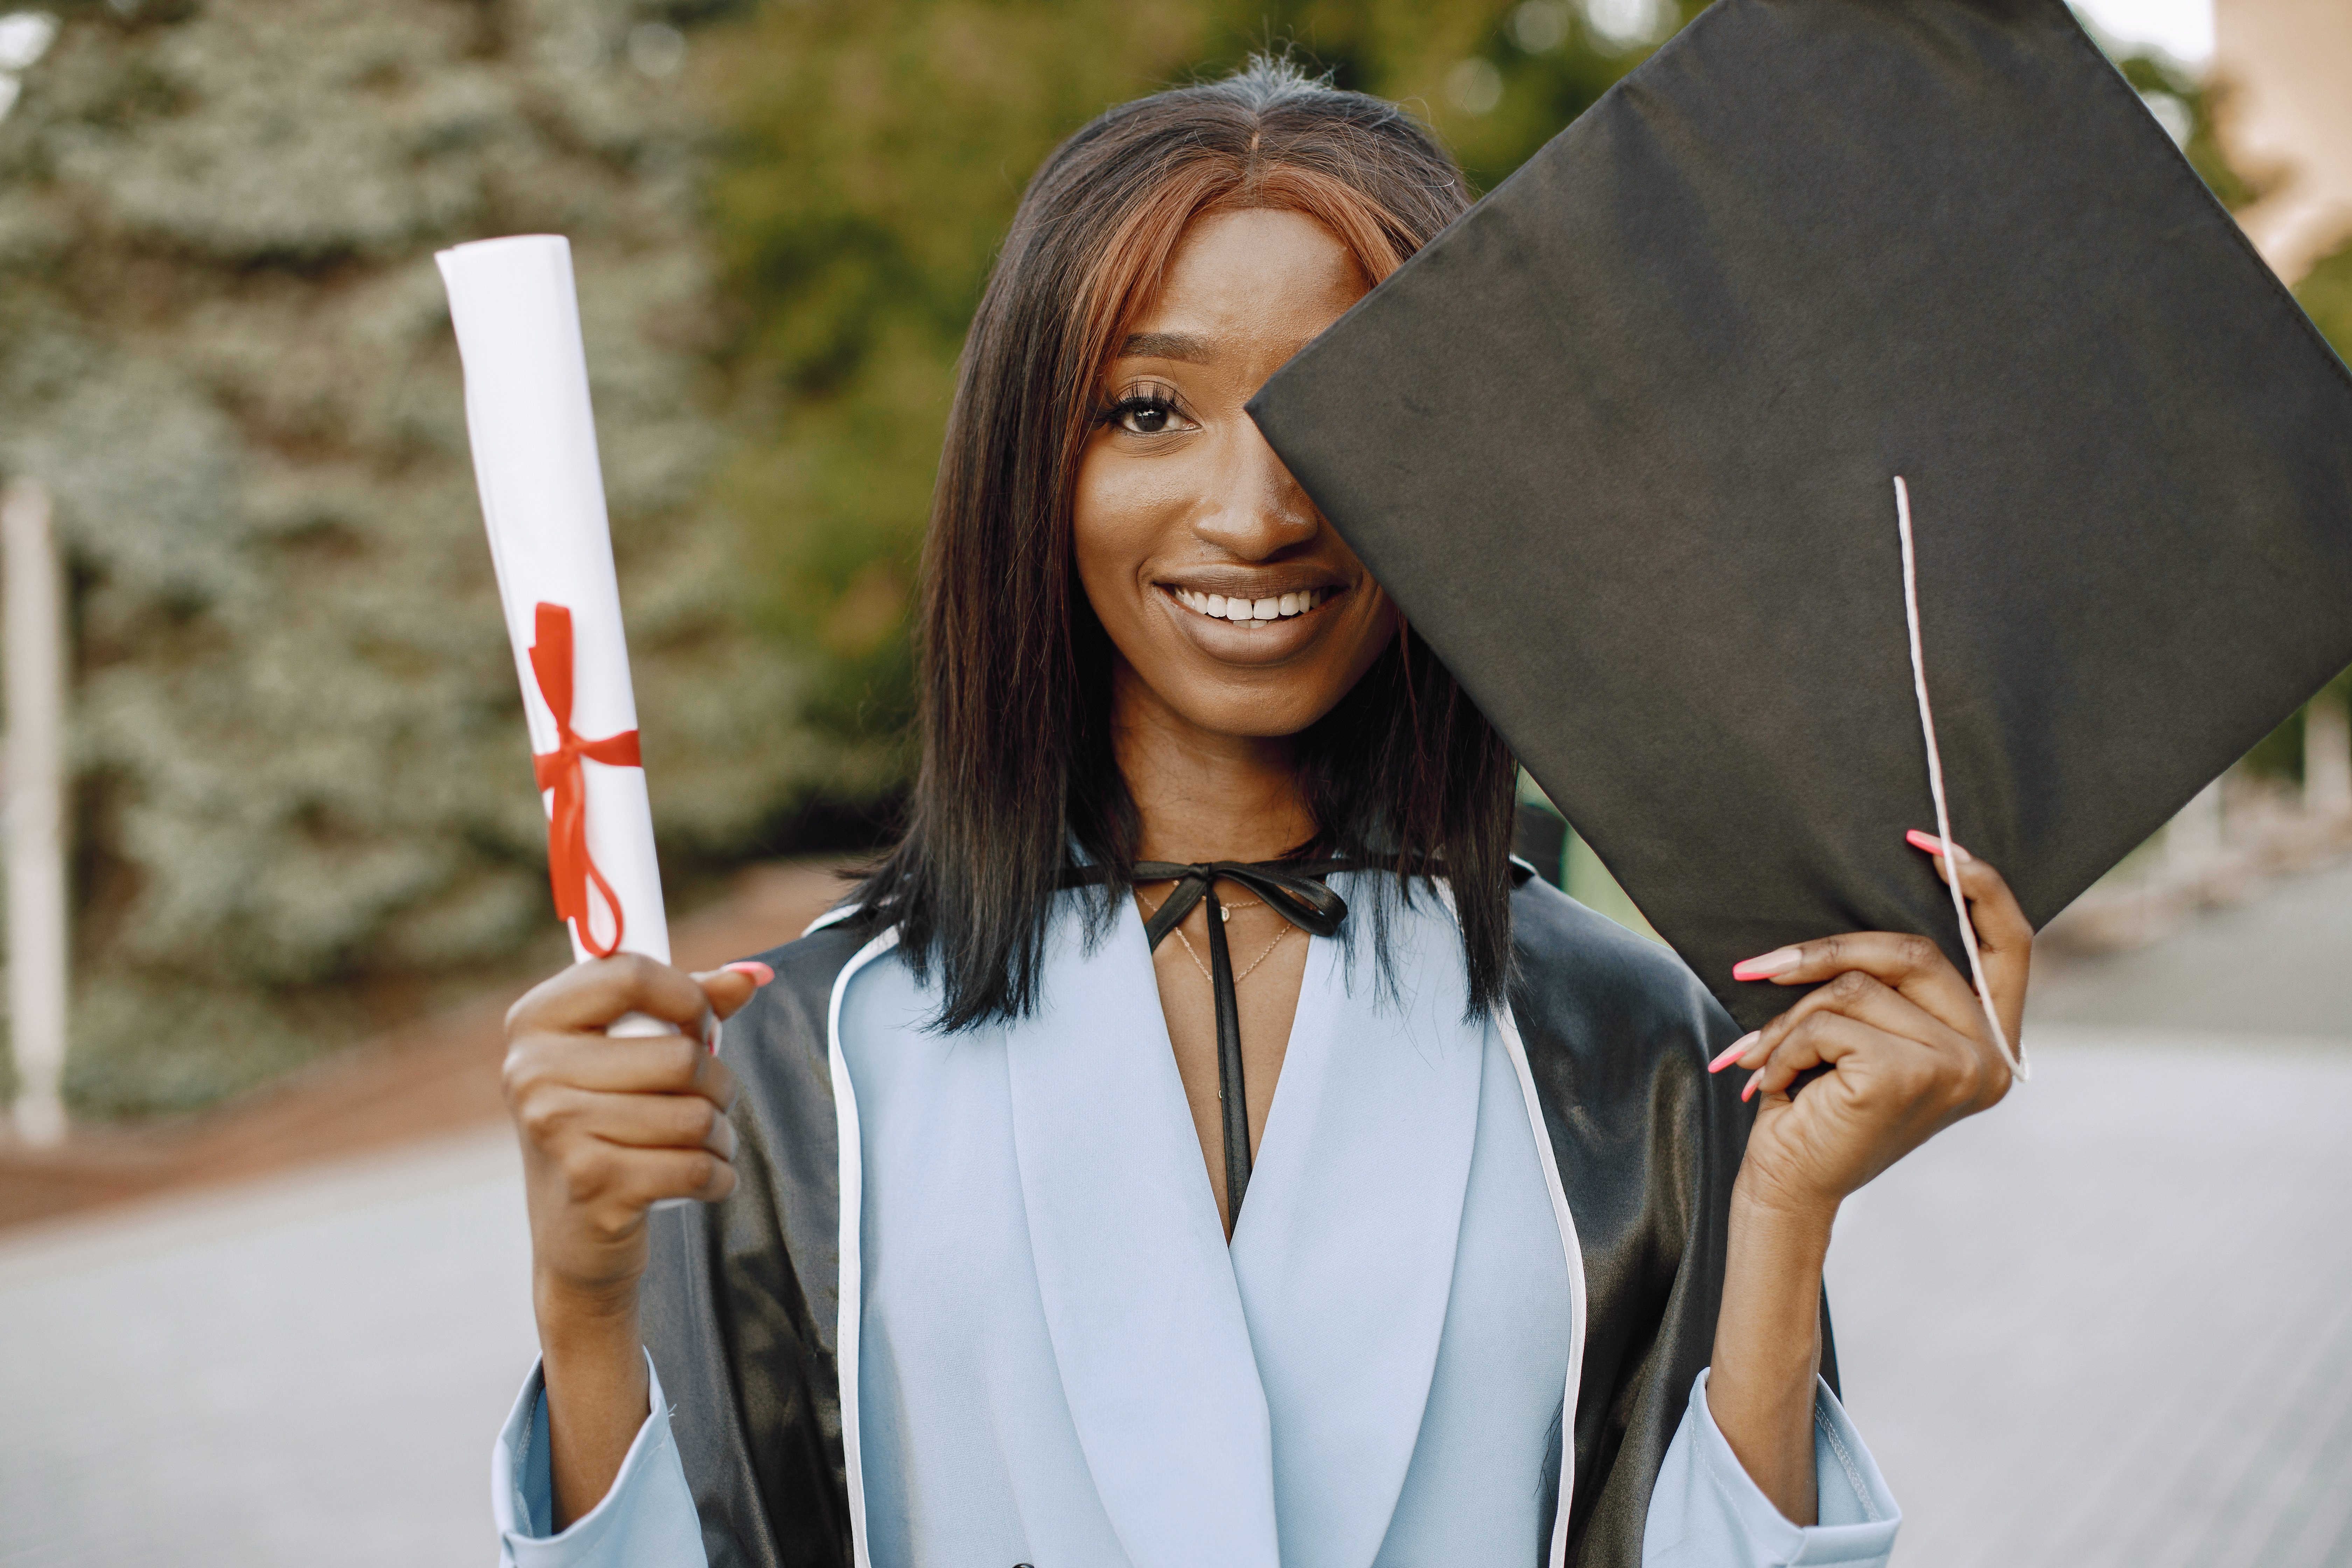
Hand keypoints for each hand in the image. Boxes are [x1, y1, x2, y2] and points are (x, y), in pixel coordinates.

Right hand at [505, 954, 766, 1311]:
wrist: (573, 1235)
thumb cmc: (607, 1127)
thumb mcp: (627, 1056)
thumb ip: (687, 1006)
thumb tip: (749, 976)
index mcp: (535, 1022)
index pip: (628, 973)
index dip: (686, 995)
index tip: (698, 1023)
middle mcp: (533, 1072)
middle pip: (681, 1055)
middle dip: (717, 1081)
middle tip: (705, 1099)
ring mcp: (558, 1130)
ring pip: (696, 1114)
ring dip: (720, 1133)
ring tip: (703, 1142)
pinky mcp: (593, 1184)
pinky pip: (697, 1166)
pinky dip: (719, 1175)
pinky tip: (704, 1178)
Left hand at [1702, 837, 2027, 1521]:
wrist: (1787, 1186)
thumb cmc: (1818, 1105)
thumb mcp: (1862, 1034)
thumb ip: (1887, 986)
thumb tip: (1864, 912)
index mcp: (1991, 1042)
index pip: (2010, 942)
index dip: (1978, 884)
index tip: (1927, 840)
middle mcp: (1991, 1056)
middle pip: (1912, 952)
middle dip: (1824, 954)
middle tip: (1753, 969)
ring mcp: (1961, 1067)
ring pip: (1859, 986)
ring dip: (1793, 1017)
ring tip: (1764, 1058)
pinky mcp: (1912, 1074)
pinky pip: (1832, 1020)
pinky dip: (1785, 1045)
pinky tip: (1776, 1087)